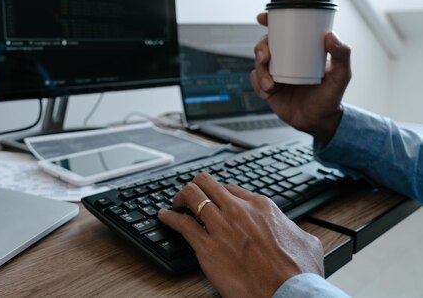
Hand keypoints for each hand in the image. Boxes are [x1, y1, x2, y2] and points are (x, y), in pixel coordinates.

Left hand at [158, 174, 323, 297]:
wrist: (288, 295)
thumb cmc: (298, 274)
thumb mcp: (306, 242)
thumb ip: (294, 229)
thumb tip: (294, 231)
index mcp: (262, 207)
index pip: (232, 189)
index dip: (220, 193)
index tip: (215, 199)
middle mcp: (238, 210)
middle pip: (208, 184)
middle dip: (197, 187)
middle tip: (190, 195)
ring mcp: (221, 226)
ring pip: (191, 195)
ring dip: (180, 197)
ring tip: (175, 203)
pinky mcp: (206, 246)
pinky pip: (180, 223)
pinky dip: (169, 217)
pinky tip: (164, 216)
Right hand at [250, 12, 350, 143]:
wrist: (318, 122)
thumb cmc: (330, 97)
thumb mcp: (341, 76)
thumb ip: (342, 55)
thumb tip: (330, 35)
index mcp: (300, 51)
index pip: (283, 32)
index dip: (270, 22)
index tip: (263, 17)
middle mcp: (285, 60)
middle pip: (265, 46)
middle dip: (260, 48)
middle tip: (266, 57)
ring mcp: (275, 74)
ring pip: (258, 64)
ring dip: (260, 71)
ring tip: (270, 84)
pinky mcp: (267, 88)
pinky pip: (255, 81)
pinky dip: (258, 84)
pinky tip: (268, 91)